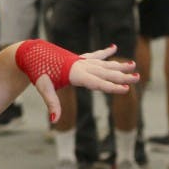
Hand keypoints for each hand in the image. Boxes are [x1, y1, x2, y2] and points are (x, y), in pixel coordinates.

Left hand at [19, 42, 137, 121]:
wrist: (30, 54)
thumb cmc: (38, 72)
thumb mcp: (44, 89)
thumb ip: (52, 104)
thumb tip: (54, 120)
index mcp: (76, 74)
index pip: (97, 83)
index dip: (112, 87)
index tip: (126, 90)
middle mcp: (81, 66)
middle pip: (105, 72)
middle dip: (122, 76)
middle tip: (138, 78)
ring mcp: (81, 60)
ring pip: (103, 63)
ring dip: (118, 65)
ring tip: (133, 65)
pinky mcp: (77, 58)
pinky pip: (94, 55)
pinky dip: (105, 52)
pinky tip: (114, 48)